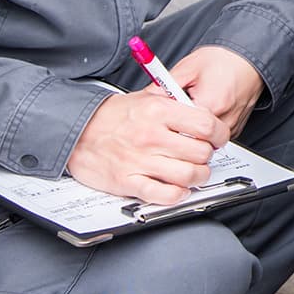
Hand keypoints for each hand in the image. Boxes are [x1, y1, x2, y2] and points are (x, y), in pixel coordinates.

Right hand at [66, 90, 229, 203]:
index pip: (206, 124)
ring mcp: (140, 161)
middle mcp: (151, 136)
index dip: (218, 134)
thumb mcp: (144, 98)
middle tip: (203, 155)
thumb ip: (173, 103)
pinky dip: (177, 194)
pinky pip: (165, 195)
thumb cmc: (110, 117)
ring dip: (198, 177)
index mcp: (158, 111)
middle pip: (201, 153)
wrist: (75, 132)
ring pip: (189, 175)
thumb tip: (202, 110)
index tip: (217, 138)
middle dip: (207, 157)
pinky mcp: (129, 182)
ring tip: (194, 173)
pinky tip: (178, 188)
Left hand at [168, 46, 264, 136]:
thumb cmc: (221, 60)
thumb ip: (165, 86)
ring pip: (203, 140)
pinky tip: (206, 109)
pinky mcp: (236, 130)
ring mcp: (232, 128)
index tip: (163, 116)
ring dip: (194, 128)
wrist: (248, 58)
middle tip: (177, 110)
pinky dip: (207, 128)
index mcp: (210, 105)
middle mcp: (224, 121)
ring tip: (195, 105)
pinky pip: (215, 137)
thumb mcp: (187, 68)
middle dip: (180, 126)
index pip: (179, 128)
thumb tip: (145, 98)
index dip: (168, 121)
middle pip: (191, 138)